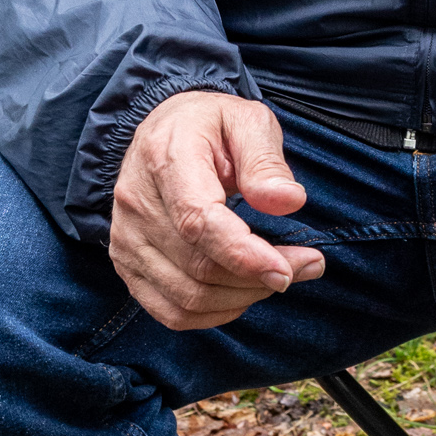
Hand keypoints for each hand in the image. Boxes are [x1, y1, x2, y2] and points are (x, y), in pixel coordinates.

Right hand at [110, 91, 324, 330]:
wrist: (165, 130)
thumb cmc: (212, 126)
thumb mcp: (247, 121)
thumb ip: (266, 161)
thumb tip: (288, 202)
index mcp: (165, 158)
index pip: (198, 221)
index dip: (243, 254)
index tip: (286, 270)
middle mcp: (136, 202)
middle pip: (197, 267)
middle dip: (259, 277)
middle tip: (308, 264)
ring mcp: (126, 238)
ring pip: (187, 297)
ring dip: (244, 297)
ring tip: (281, 274)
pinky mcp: (127, 264)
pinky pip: (171, 311)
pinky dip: (215, 313)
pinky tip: (244, 291)